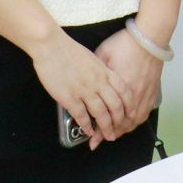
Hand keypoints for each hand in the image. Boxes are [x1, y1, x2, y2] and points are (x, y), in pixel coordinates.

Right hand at [32, 29, 127, 148]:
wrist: (52, 46)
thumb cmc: (70, 50)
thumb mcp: (93, 58)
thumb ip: (101, 71)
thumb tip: (106, 82)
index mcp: (105, 72)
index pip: (124, 92)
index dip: (129, 105)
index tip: (130, 114)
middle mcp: (98, 82)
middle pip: (115, 106)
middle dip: (119, 122)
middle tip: (118, 131)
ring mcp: (84, 91)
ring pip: (101, 113)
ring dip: (105, 127)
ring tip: (107, 136)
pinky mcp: (69, 97)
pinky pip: (81, 116)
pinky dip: (87, 125)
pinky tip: (88, 131)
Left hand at [93, 28, 164, 134]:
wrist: (149, 36)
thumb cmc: (126, 44)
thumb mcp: (103, 54)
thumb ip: (95, 72)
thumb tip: (87, 81)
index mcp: (118, 89)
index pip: (107, 117)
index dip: (98, 131)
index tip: (92, 139)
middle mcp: (133, 96)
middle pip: (121, 124)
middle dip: (109, 134)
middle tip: (100, 140)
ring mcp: (144, 95)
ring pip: (133, 122)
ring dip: (122, 130)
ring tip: (113, 134)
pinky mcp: (152, 92)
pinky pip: (143, 114)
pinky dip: (135, 122)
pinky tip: (130, 123)